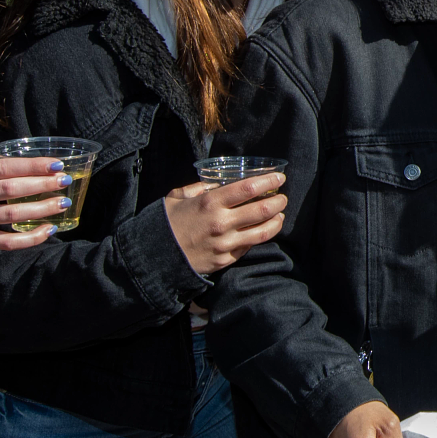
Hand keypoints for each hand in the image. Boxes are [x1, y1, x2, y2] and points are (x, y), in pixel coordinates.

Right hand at [0, 158, 69, 259]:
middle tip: (64, 181)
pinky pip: (6, 241)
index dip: (33, 165)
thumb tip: (25, 167)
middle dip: (43, 184)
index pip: (5, 166)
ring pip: (12, 213)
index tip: (56, 164)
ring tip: (63, 203)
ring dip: (42, 208)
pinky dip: (29, 237)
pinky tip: (46, 231)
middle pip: (12, 188)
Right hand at [163, 175, 286, 275]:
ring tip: (280, 214)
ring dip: (276, 221)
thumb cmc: (165, 224)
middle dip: (278, 201)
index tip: (279, 178)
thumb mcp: (177, 198)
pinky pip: (249, 247)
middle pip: (262, 209)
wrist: (154, 258)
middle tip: (282, 197)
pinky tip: (263, 230)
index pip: (249, 188)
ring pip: (263, 232)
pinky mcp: (225, 260)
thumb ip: (198, 188)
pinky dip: (260, 237)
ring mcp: (225, 243)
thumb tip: (216, 185)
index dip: (269, 181)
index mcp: (210, 202)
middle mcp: (221, 222)